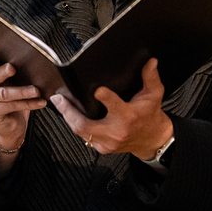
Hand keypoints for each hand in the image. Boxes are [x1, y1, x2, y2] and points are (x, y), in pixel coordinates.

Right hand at [0, 46, 47, 149]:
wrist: (8, 122)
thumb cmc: (9, 96)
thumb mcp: (8, 80)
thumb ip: (9, 69)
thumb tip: (26, 58)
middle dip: (2, 72)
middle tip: (13, 68)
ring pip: (3, 93)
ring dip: (22, 91)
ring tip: (36, 90)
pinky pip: (10, 106)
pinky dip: (28, 104)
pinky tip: (40, 102)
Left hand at [51, 57, 172, 157]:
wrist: (153, 141)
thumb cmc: (150, 117)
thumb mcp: (153, 96)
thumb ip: (150, 78)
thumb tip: (150, 62)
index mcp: (128, 116)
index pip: (114, 106)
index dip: (105, 98)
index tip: (97, 89)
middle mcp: (116, 131)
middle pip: (85, 125)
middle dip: (68, 111)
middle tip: (58, 99)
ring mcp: (107, 142)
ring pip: (80, 131)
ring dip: (67, 116)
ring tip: (59, 103)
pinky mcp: (102, 148)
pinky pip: (84, 137)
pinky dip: (75, 125)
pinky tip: (69, 115)